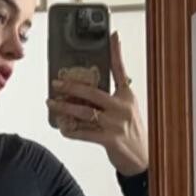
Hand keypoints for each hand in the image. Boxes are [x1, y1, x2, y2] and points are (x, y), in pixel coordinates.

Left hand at [47, 31, 148, 176]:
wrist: (143, 160)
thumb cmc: (132, 134)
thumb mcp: (127, 111)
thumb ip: (113, 100)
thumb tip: (90, 91)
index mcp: (128, 96)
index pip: (120, 70)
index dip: (116, 52)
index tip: (112, 36)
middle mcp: (122, 107)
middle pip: (92, 91)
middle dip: (71, 86)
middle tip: (56, 82)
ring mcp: (116, 123)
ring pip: (84, 111)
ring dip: (64, 107)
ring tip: (52, 103)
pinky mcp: (110, 140)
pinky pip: (84, 133)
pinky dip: (71, 131)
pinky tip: (62, 128)